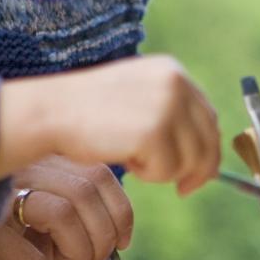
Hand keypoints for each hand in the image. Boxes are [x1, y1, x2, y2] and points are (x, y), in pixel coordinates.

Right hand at [0, 56, 222, 195]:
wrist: (50, 113)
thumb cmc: (88, 112)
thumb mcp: (136, 98)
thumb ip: (170, 112)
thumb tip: (206, 149)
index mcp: (172, 71)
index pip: (208, 116)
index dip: (207, 148)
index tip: (198, 172)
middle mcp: (175, 83)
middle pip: (208, 139)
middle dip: (198, 169)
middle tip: (182, 189)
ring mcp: (167, 106)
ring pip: (190, 159)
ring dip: (164, 171)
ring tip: (133, 159)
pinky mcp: (154, 132)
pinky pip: (167, 171)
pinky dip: (148, 175)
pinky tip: (125, 160)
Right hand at [0, 155, 135, 259]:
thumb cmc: (0, 245)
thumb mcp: (43, 226)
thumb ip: (78, 217)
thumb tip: (116, 237)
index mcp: (39, 160)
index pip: (98, 172)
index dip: (120, 211)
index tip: (122, 243)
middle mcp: (18, 168)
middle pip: (86, 191)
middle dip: (103, 237)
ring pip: (64, 214)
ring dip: (80, 254)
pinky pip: (33, 258)